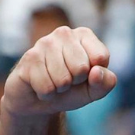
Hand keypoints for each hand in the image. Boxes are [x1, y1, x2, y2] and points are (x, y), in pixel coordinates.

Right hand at [2, 27, 116, 117]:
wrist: (39, 100)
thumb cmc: (71, 90)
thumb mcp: (95, 90)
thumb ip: (106, 82)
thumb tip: (96, 72)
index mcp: (84, 35)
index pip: (100, 57)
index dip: (95, 75)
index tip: (85, 74)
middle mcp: (64, 33)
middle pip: (81, 68)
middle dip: (75, 82)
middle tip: (68, 80)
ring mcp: (44, 43)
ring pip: (63, 79)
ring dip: (60, 88)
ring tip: (54, 82)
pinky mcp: (29, 57)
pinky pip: (46, 87)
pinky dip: (47, 93)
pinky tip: (41, 85)